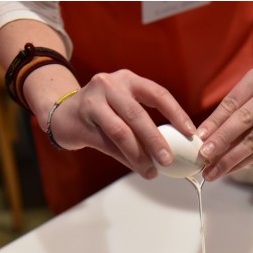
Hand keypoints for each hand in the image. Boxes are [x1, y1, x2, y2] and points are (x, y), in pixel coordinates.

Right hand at [48, 69, 195, 178]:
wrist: (62, 114)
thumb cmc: (101, 113)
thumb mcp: (123, 108)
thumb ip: (145, 122)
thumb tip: (174, 150)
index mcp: (129, 80)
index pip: (158, 94)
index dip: (176, 114)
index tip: (190, 133)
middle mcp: (111, 85)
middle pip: (138, 114)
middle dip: (156, 140)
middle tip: (168, 160)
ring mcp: (93, 101)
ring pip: (121, 132)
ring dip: (139, 155)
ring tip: (152, 171)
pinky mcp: (81, 121)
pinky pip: (107, 144)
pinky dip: (125, 159)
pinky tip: (137, 168)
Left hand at [197, 64, 252, 180]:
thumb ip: (233, 111)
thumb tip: (205, 138)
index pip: (232, 102)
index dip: (214, 121)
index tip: (199, 137)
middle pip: (244, 120)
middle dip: (221, 141)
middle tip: (203, 156)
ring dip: (231, 158)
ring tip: (213, 171)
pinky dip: (245, 161)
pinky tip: (230, 169)